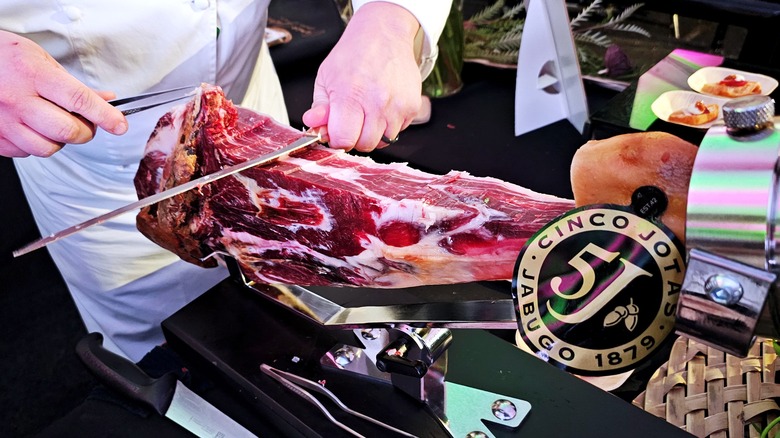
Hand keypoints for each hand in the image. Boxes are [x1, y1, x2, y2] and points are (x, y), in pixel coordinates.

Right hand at [0, 31, 126, 157]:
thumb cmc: (3, 57)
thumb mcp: (41, 60)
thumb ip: (74, 85)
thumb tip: (106, 100)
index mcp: (34, 75)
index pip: (80, 101)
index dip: (106, 116)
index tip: (119, 125)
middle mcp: (18, 100)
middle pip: (68, 131)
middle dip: (85, 131)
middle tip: (84, 123)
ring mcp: (4, 121)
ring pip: (49, 148)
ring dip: (60, 140)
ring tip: (53, 123)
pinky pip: (26, 152)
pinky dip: (35, 144)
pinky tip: (31, 128)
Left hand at [302, 3, 421, 152]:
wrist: (384, 34)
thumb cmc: (353, 55)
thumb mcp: (326, 77)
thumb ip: (319, 107)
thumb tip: (313, 125)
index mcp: (350, 95)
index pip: (343, 139)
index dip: (337, 138)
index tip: (337, 130)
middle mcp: (376, 103)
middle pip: (365, 145)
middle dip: (356, 137)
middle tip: (353, 119)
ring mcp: (397, 106)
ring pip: (383, 141)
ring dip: (374, 132)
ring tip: (369, 111)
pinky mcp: (412, 107)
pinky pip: (398, 131)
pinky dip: (389, 124)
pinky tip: (383, 106)